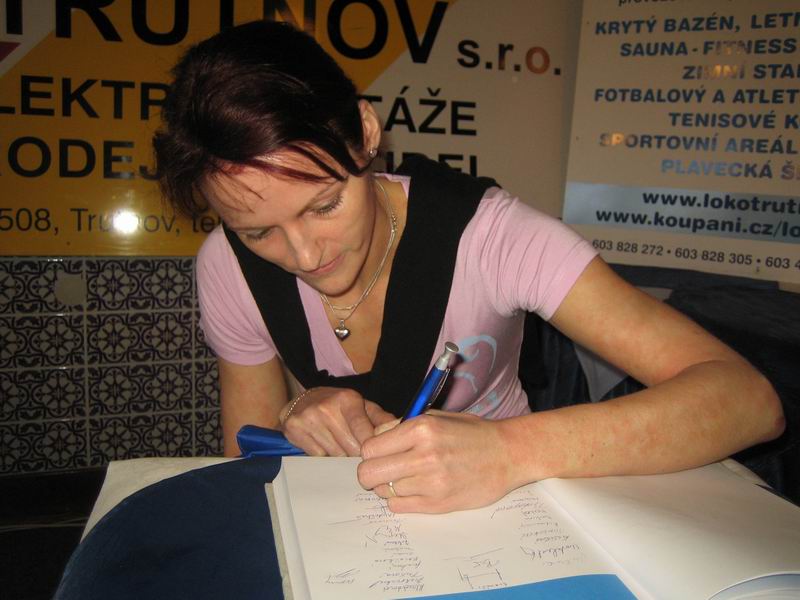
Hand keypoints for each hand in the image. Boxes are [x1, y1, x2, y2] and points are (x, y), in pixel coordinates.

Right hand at [280, 387, 394, 455]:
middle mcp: (327, 408)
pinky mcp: (295, 430)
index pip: (364, 430)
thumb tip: (402, 429)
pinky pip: (318, 457)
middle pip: (350, 447)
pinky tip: (327, 448)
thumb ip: (381, 419)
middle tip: (361, 456)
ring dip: (342, 458)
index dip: (371, 446)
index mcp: (347, 399)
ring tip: (343, 450)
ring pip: (334, 454)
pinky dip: (325, 458)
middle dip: (358, 455)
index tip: (377, 454)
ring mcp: (309, 419)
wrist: (302, 401)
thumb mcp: (362, 406)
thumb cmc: (339, 406)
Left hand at [357, 410, 518, 512]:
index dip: (370, 452)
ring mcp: (431, 482)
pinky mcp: (439, 504)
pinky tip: (414, 490)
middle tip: (382, 471)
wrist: (508, 454)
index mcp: (421, 429)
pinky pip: (399, 506)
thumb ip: (403, 427)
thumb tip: (375, 438)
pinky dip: (400, 500)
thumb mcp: (437, 418)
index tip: (379, 454)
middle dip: (369, 473)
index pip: (370, 448)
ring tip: (408, 477)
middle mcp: (423, 455)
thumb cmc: (472, 433)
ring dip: (389, 486)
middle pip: (369, 473)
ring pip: (384, 491)